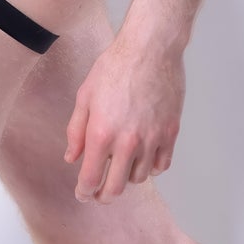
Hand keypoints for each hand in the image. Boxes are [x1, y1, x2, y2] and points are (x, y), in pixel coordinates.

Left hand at [64, 32, 185, 202]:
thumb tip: (72, 158)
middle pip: (116, 187)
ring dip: (128, 177)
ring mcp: (152, 139)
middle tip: (100, 193)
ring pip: (139, 178)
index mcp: (102, 133)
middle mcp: (128, 142)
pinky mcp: (171, 133)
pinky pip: (161, 165)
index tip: (83, 194)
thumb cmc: (114, 66)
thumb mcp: (86, 95)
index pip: (91, 179)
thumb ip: (76, 130)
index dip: (85, 192)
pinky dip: (151, 167)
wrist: (150, 48)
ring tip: (121, 166)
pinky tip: (143, 158)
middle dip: (104, 195)